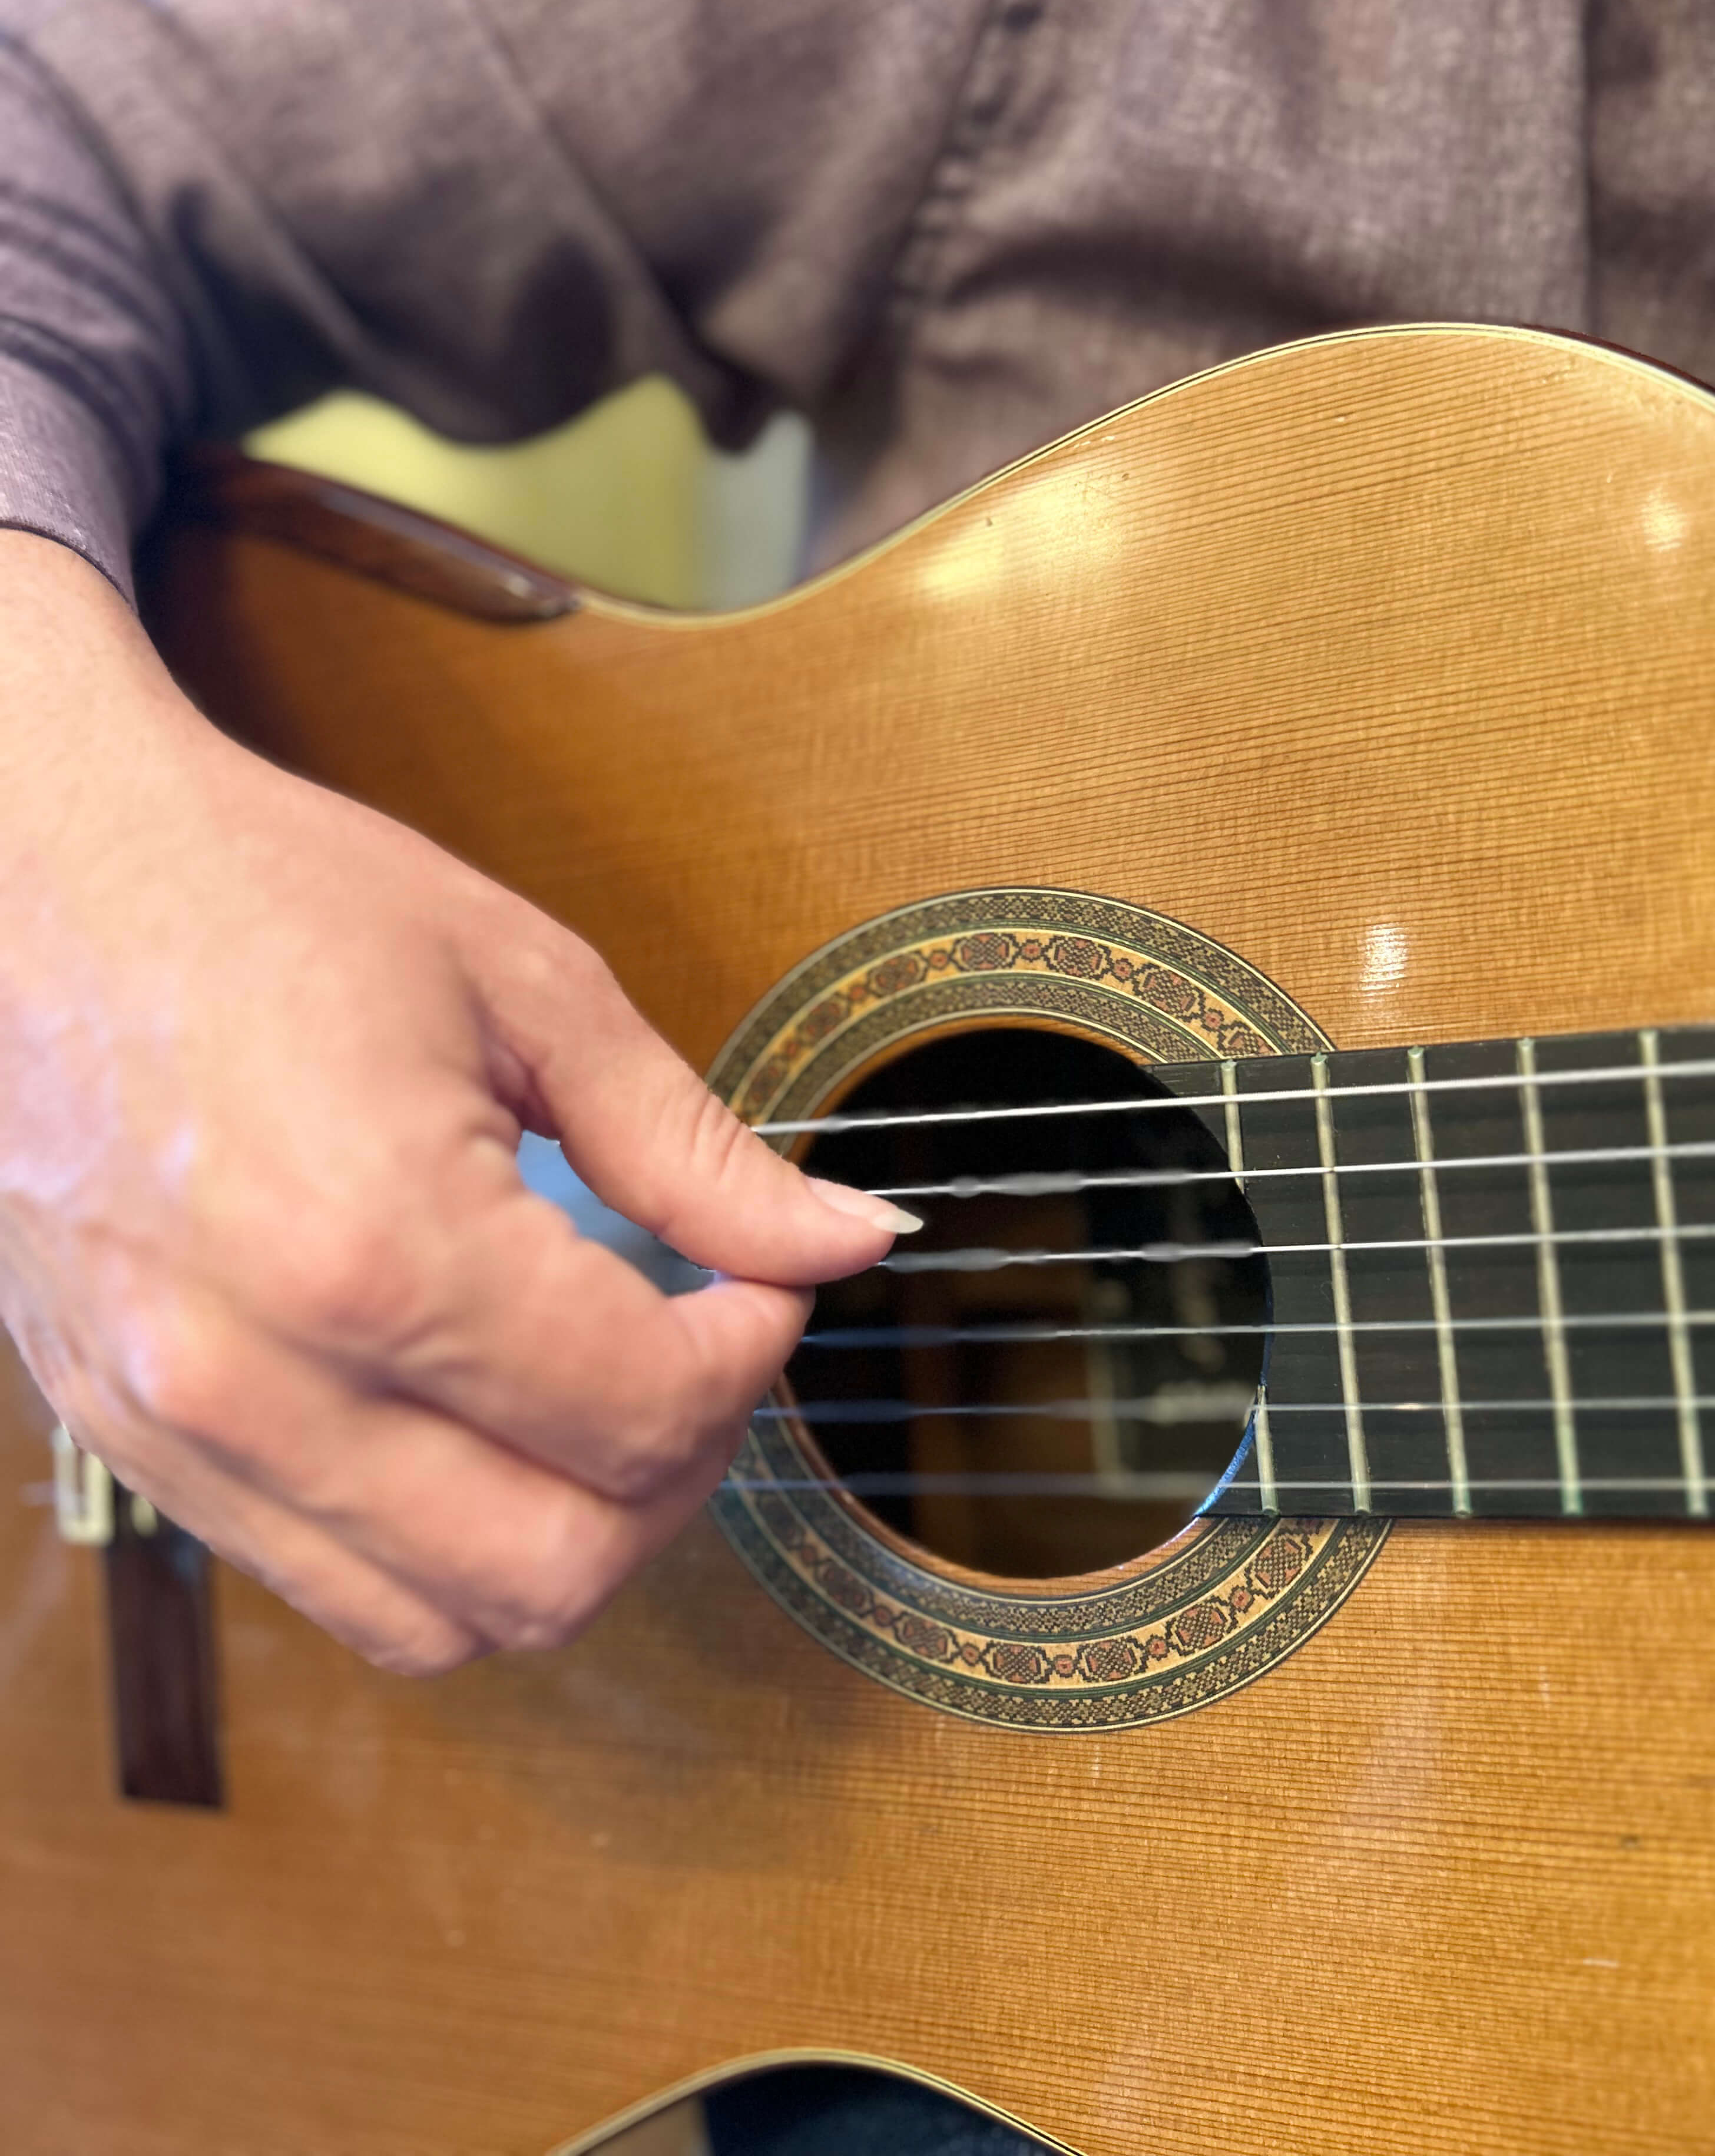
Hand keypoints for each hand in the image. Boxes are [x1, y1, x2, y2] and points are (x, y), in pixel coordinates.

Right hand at [0, 533, 907, 1672]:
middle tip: (697, 1352)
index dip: (751, 1355)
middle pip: (558, 1568)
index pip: (643, 1413)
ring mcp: (180, 1432)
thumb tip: (848, 1239)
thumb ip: (693, 1147)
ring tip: (596, 1400)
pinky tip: (476, 1420)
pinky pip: (329, 1586)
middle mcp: (263, 1379)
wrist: (36, 878)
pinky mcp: (135, 1447)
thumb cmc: (265, 898)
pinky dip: (443, 1544)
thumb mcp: (525, 987)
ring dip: (567, 1532)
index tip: (762, 1284)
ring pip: (444, 1622)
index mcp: (378, 1245)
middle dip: (680, 1472)